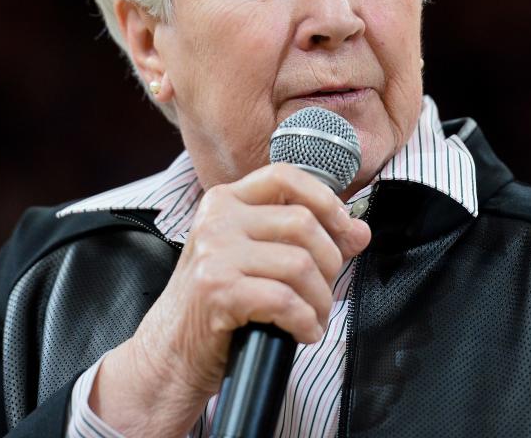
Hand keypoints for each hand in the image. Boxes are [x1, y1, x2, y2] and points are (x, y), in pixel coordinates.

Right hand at [89, 163, 371, 436]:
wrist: (171, 353)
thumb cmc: (217, 304)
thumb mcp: (256, 259)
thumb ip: (304, 240)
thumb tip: (358, 231)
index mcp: (225, 201)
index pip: (285, 176)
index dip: (325, 199)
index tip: (345, 228)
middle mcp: (216, 220)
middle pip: (302, 223)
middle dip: (330, 264)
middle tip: (324, 292)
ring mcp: (214, 253)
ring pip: (299, 264)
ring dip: (320, 300)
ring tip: (314, 317)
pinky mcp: (217, 291)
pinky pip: (285, 300)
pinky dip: (305, 321)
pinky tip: (303, 332)